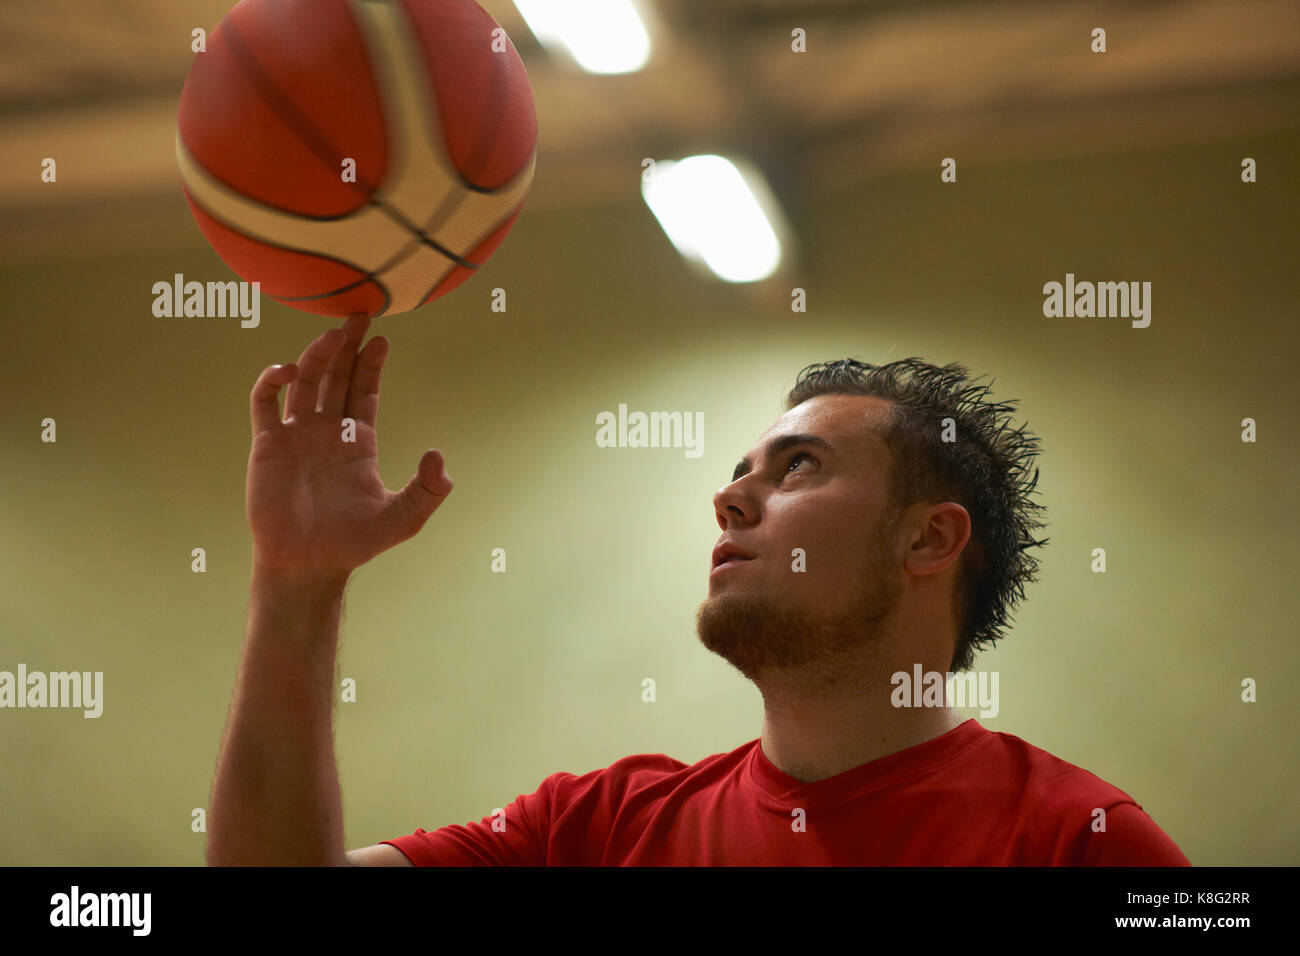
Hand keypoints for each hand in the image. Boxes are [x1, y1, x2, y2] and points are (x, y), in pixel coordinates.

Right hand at [246, 313, 451, 578]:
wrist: (307, 563)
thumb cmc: (353, 543)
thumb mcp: (403, 518)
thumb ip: (428, 491)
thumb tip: (440, 457)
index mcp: (358, 441)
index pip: (364, 391)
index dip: (371, 364)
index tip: (381, 338)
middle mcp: (327, 431)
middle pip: (337, 376)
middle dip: (346, 345)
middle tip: (358, 312)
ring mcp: (296, 434)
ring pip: (305, 381)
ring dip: (317, 355)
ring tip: (331, 334)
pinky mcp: (267, 444)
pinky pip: (265, 401)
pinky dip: (273, 380)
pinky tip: (290, 370)